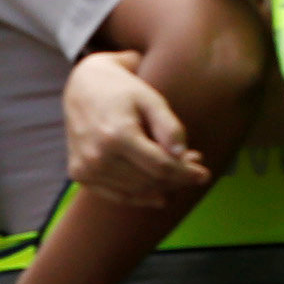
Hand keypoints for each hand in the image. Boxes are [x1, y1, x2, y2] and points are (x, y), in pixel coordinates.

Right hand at [62, 49, 203, 203]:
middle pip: (149, 181)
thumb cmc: (123, 90)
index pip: (161, 167)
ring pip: (136, 191)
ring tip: (178, 174)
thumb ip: (169, 127)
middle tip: (194, 168)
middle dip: (177, 179)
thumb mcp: (151, 99)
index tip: (204, 174)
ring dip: (162, 187)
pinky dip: (140, 197)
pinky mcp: (80, 174)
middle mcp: (97, 155)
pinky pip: (117, 195)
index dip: (186, 174)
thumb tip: (183, 156)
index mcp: (116, 134)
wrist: (83, 86)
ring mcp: (86, 168)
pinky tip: (159, 195)